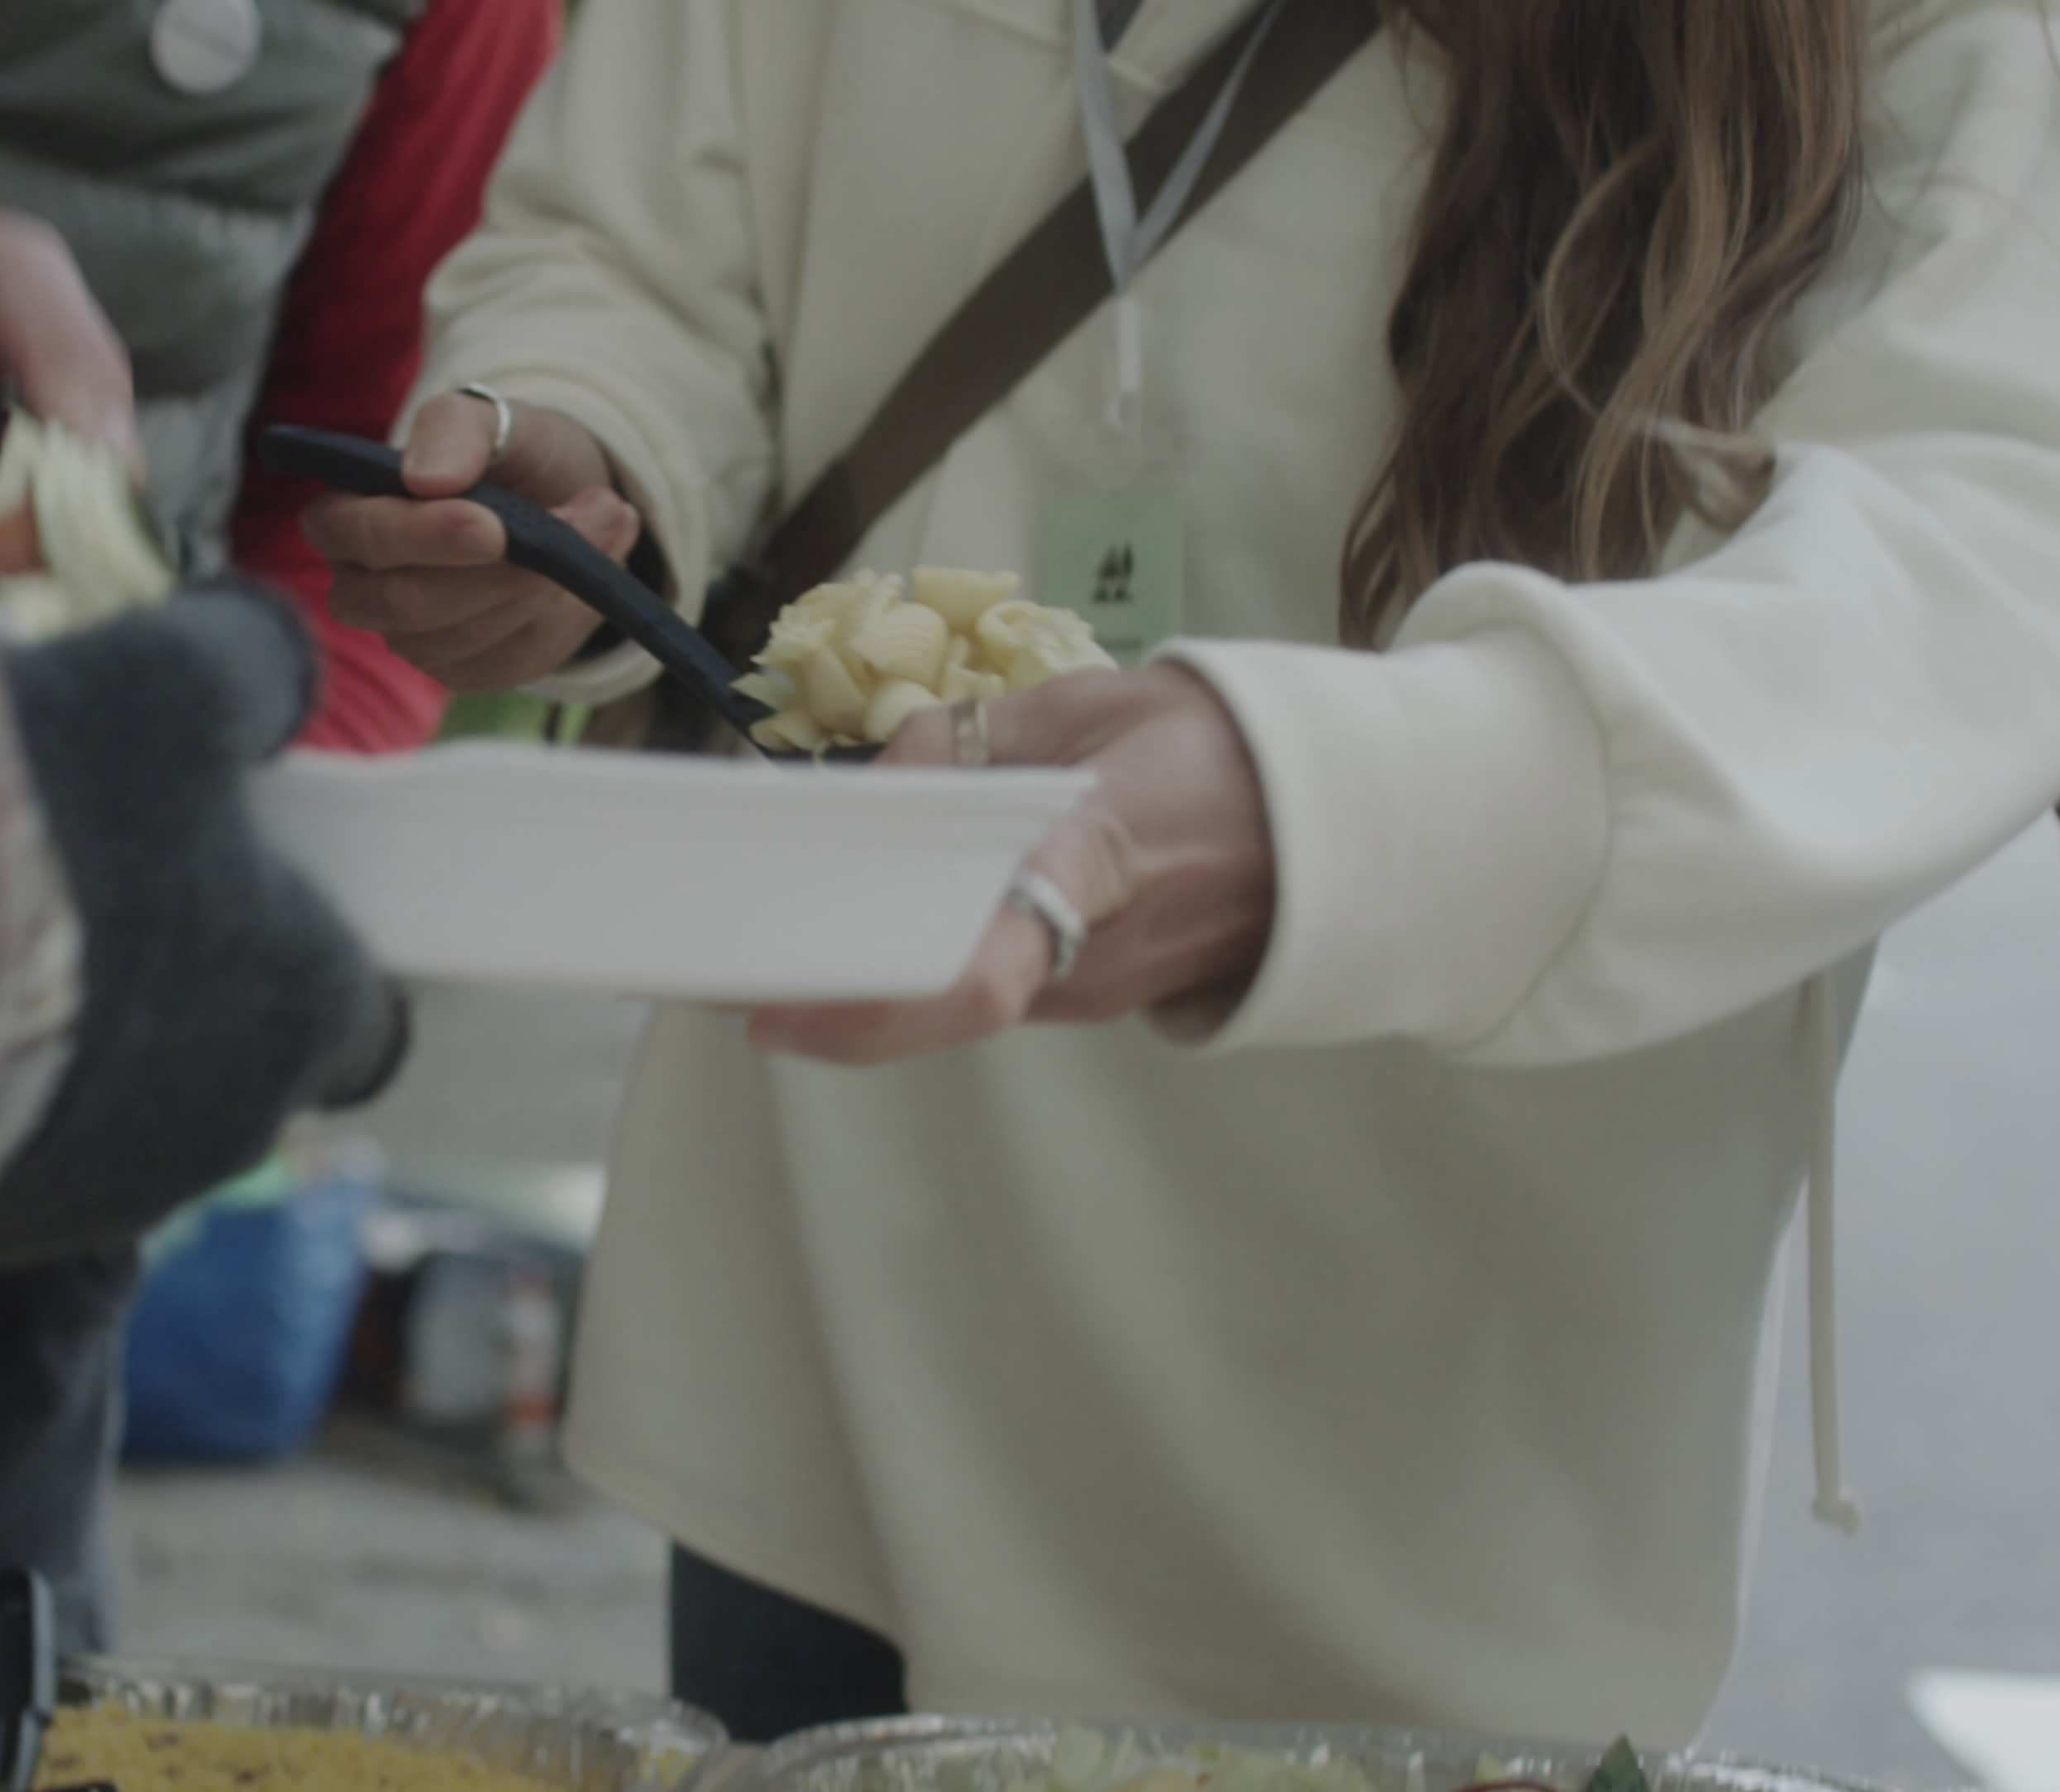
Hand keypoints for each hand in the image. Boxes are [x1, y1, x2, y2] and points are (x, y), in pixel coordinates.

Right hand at [0, 581, 405, 1274]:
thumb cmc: (37, 826)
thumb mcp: (165, 686)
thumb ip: (246, 670)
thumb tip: (273, 673)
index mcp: (302, 1016)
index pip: (358, 1007)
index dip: (307, 931)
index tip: (237, 862)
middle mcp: (212, 1138)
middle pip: (215, 1046)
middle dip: (156, 960)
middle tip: (65, 849)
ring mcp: (75, 1202)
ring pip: (90, 1097)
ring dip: (41, 1015)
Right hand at [302, 392, 642, 689]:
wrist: (560, 499)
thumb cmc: (508, 453)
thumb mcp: (491, 418)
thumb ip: (455, 428)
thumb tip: (427, 477)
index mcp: (347, 514)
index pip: (363, 536)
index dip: (424, 536)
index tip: (492, 527)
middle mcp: (363, 587)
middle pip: (412, 603)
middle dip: (506, 570)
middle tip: (597, 515)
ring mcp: (410, 637)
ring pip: (468, 637)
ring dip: (546, 586)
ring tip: (608, 524)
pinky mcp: (462, 668)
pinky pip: (508, 659)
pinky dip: (560, 618)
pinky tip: (587, 575)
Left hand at [748, 662, 1276, 1063]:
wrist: (1341, 823)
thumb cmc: (1220, 749)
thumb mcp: (1099, 704)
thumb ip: (978, 741)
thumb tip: (881, 775)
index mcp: (1098, 867)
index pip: (981, 971)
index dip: (870, 1006)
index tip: (772, 1012)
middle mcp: (1095, 957)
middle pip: (936, 993)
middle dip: (830, 983)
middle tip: (717, 960)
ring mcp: (1098, 992)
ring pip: (955, 991)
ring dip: (872, 965)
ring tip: (773, 923)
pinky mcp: (1094, 996)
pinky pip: (987, 980)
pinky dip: (924, 955)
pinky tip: (869, 915)